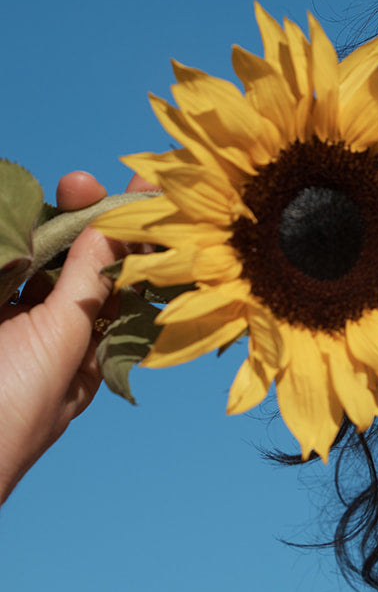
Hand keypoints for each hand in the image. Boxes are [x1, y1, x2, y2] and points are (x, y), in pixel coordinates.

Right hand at [0, 171, 140, 502]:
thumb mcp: (63, 343)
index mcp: (90, 348)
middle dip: (81, 217)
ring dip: (41, 221)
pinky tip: (8, 216)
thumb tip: (116, 228)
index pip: (123, 281)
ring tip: (40, 190)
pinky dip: (5, 240)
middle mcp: (52, 330)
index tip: (149, 190)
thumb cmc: (15, 409)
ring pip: (33, 256)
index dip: (136, 237)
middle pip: (76, 260)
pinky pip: (0, 266)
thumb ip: (87, 285)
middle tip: (78, 181)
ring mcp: (13, 320)